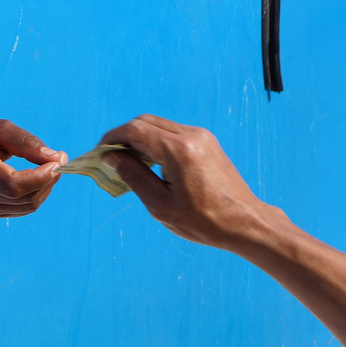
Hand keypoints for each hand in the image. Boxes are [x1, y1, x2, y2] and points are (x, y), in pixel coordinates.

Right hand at [0, 118, 66, 217]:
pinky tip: (36, 178)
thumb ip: (28, 143)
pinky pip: (24, 208)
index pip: (13, 185)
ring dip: (45, 187)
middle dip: (48, 180)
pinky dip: (37, 194)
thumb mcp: (2, 129)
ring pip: (28, 206)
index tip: (58, 161)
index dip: (40, 177)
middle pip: (25, 197)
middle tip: (59, 159)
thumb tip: (56, 159)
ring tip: (48, 167)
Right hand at [103, 114, 345, 346]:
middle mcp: (190, 135)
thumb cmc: (203, 221)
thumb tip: (112, 157)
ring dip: (140, 139)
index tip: (99, 153)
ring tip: (129, 164)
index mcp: (178, 150)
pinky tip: (151, 164)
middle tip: (111, 158)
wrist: (246, 224)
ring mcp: (201, 136)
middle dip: (124, 136)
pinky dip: (156, 142)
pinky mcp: (207, 142)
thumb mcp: (160, 204)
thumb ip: (133, 175)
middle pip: (146, 122)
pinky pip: (173, 133)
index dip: (112, 139)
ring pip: (159, 125)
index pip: (135, 130)